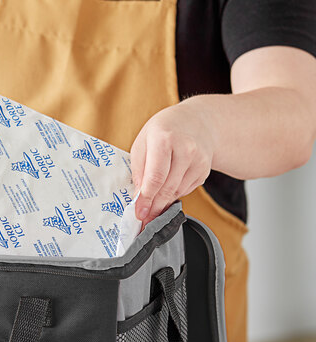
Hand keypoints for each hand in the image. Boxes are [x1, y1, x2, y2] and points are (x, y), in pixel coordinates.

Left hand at [131, 102, 214, 227]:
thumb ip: (139, 168)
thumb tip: (138, 196)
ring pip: (176, 192)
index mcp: (164, 139)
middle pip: (167, 188)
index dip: (146, 198)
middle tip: (143, 220)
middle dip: (154, 207)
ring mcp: (199, 161)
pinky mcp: (204, 171)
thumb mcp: (143, 142)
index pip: (155, 177)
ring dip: (162, 204)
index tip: (139, 213)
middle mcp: (186, 149)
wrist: (197, 122)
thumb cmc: (164, 131)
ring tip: (151, 210)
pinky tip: (166, 190)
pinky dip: (173, 195)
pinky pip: (185, 191)